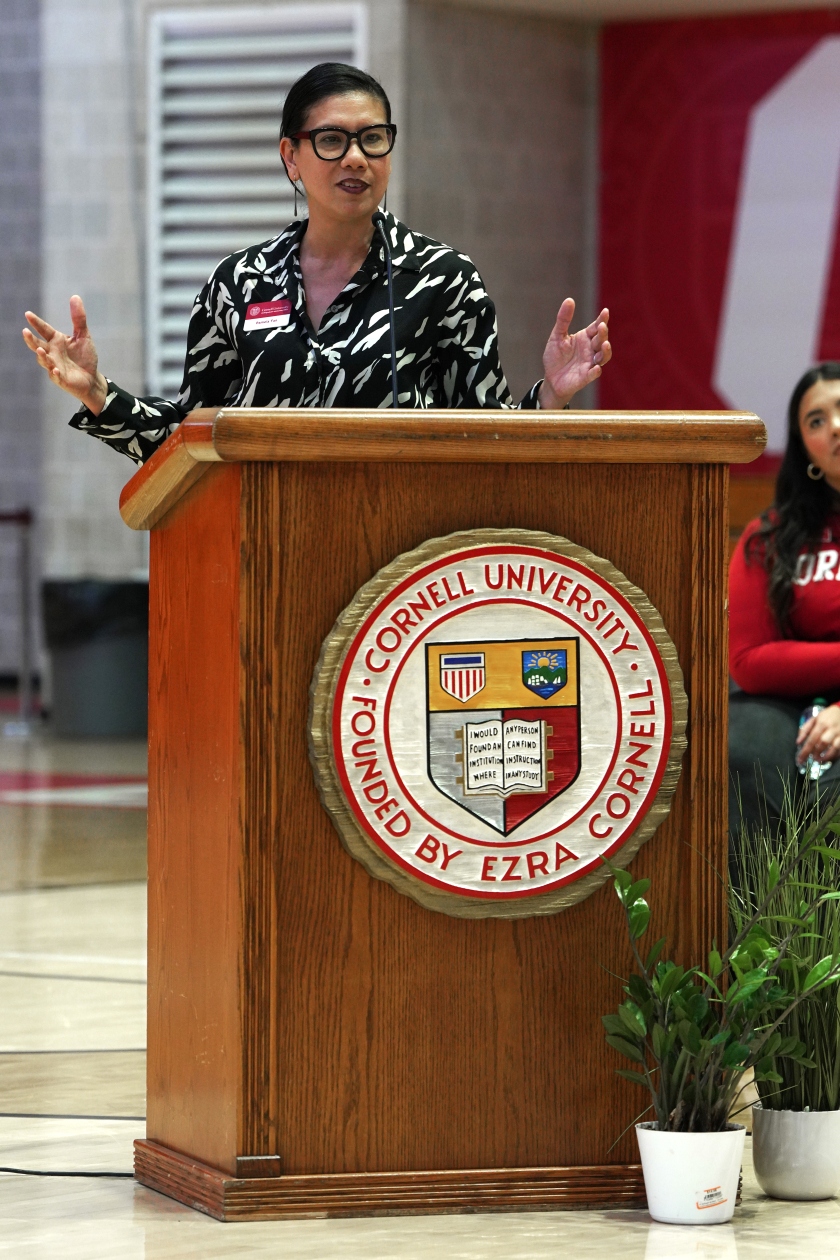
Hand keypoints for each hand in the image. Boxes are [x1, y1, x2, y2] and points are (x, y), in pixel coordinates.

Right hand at [22, 295, 107, 414]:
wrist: (91, 378)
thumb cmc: (85, 356)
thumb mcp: (83, 335)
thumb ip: (78, 318)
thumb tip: (75, 296)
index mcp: (56, 340)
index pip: (44, 329)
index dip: (36, 322)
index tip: (28, 314)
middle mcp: (52, 352)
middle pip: (37, 345)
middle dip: (30, 340)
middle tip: (25, 331)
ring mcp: (54, 366)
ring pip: (44, 360)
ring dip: (41, 356)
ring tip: (40, 350)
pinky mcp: (61, 379)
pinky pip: (56, 377)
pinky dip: (55, 373)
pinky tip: (56, 370)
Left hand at [538, 299, 610, 409]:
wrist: (551, 378)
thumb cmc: (555, 357)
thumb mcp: (557, 336)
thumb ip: (563, 320)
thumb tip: (569, 300)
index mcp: (585, 338)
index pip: (596, 327)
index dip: (602, 320)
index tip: (605, 312)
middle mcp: (590, 350)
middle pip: (601, 340)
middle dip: (603, 334)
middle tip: (601, 327)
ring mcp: (590, 363)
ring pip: (602, 357)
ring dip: (605, 351)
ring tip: (605, 344)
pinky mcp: (586, 377)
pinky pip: (593, 374)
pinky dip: (596, 371)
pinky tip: (596, 369)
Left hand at [796, 704, 839, 765]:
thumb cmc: (826, 716)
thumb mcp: (814, 719)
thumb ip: (805, 730)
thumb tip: (798, 742)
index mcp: (821, 723)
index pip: (811, 739)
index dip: (805, 751)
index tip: (800, 759)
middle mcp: (831, 728)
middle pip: (823, 743)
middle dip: (816, 753)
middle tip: (812, 759)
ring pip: (834, 747)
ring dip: (827, 756)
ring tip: (820, 760)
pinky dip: (835, 755)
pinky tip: (829, 758)